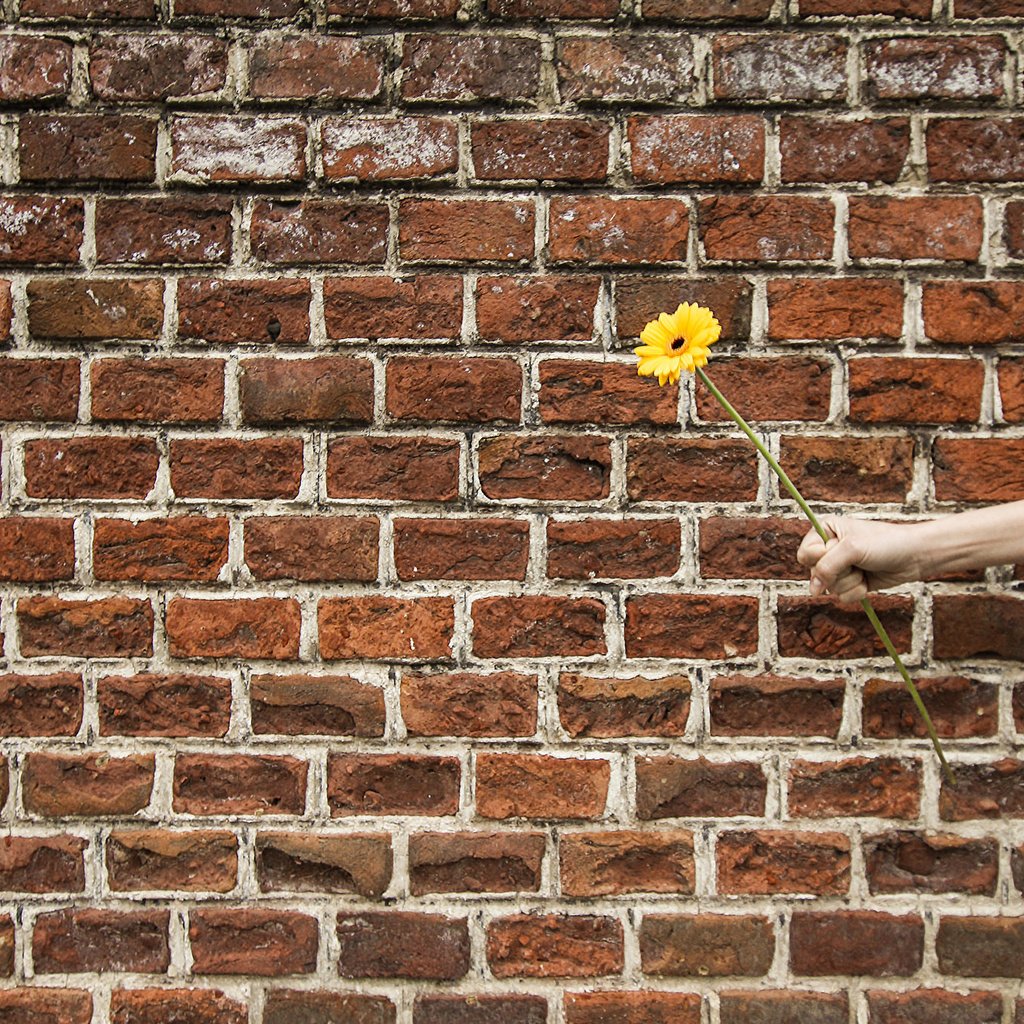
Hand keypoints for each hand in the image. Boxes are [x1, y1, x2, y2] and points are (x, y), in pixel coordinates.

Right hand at [796, 515, 921, 604]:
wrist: (914, 556)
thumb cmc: (886, 543)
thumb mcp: (852, 549)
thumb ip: (826, 568)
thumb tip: (812, 590)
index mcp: (825, 531)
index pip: (805, 553)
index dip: (818, 557)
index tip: (835, 551)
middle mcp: (830, 548)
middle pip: (815, 573)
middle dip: (837, 572)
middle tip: (855, 562)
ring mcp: (841, 567)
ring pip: (829, 587)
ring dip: (849, 582)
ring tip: (865, 569)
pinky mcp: (851, 582)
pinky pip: (842, 596)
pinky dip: (857, 591)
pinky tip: (868, 581)